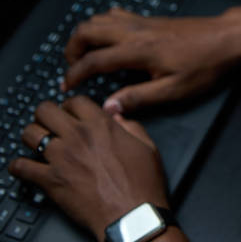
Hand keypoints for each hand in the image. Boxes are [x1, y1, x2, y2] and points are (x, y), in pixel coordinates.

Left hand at [9, 96, 169, 241]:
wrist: (132, 213)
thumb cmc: (142, 183)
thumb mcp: (147, 147)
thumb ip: (132, 127)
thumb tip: (119, 119)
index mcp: (101, 125)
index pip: (75, 101)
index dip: (71, 106)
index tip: (71, 113)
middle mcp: (78, 136)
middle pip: (45, 110)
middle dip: (46, 115)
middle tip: (50, 124)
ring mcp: (61, 157)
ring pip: (30, 134)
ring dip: (32, 136)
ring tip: (38, 143)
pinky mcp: (50, 179)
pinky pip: (21, 167)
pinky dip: (20, 166)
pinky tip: (26, 167)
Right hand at [62, 8, 239, 113]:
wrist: (227, 38)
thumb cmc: (206, 64)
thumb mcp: (175, 90)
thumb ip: (139, 98)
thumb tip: (110, 107)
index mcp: (138, 50)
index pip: (93, 60)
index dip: (75, 74)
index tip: (68, 86)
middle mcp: (135, 31)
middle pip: (87, 30)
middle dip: (72, 48)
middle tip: (72, 67)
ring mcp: (143, 21)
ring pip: (99, 18)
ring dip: (85, 34)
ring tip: (86, 54)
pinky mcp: (151, 19)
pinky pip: (117, 14)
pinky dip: (103, 24)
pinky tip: (109, 37)